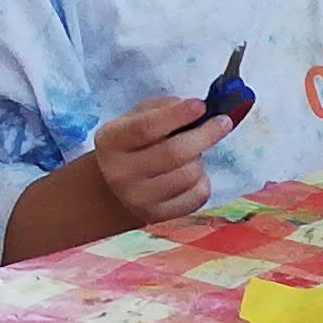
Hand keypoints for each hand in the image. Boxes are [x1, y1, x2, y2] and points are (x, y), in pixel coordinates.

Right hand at [0, 91, 234, 261]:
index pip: (146, 127)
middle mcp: (121, 174)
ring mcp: (139, 201)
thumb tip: (199, 104)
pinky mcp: (157, 220)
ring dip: (198, 161)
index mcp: (110, 143)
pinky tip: (184, 179)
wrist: (99, 201)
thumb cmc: (127, 152)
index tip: (199, 101)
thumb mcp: (130, 125)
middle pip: (175, 153)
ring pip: (190, 175)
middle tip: (222, 120)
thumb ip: (160, 110)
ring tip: (187, 156)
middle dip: (205, 134)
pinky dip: (198, 184)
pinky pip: (195, 198)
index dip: (175, 113)